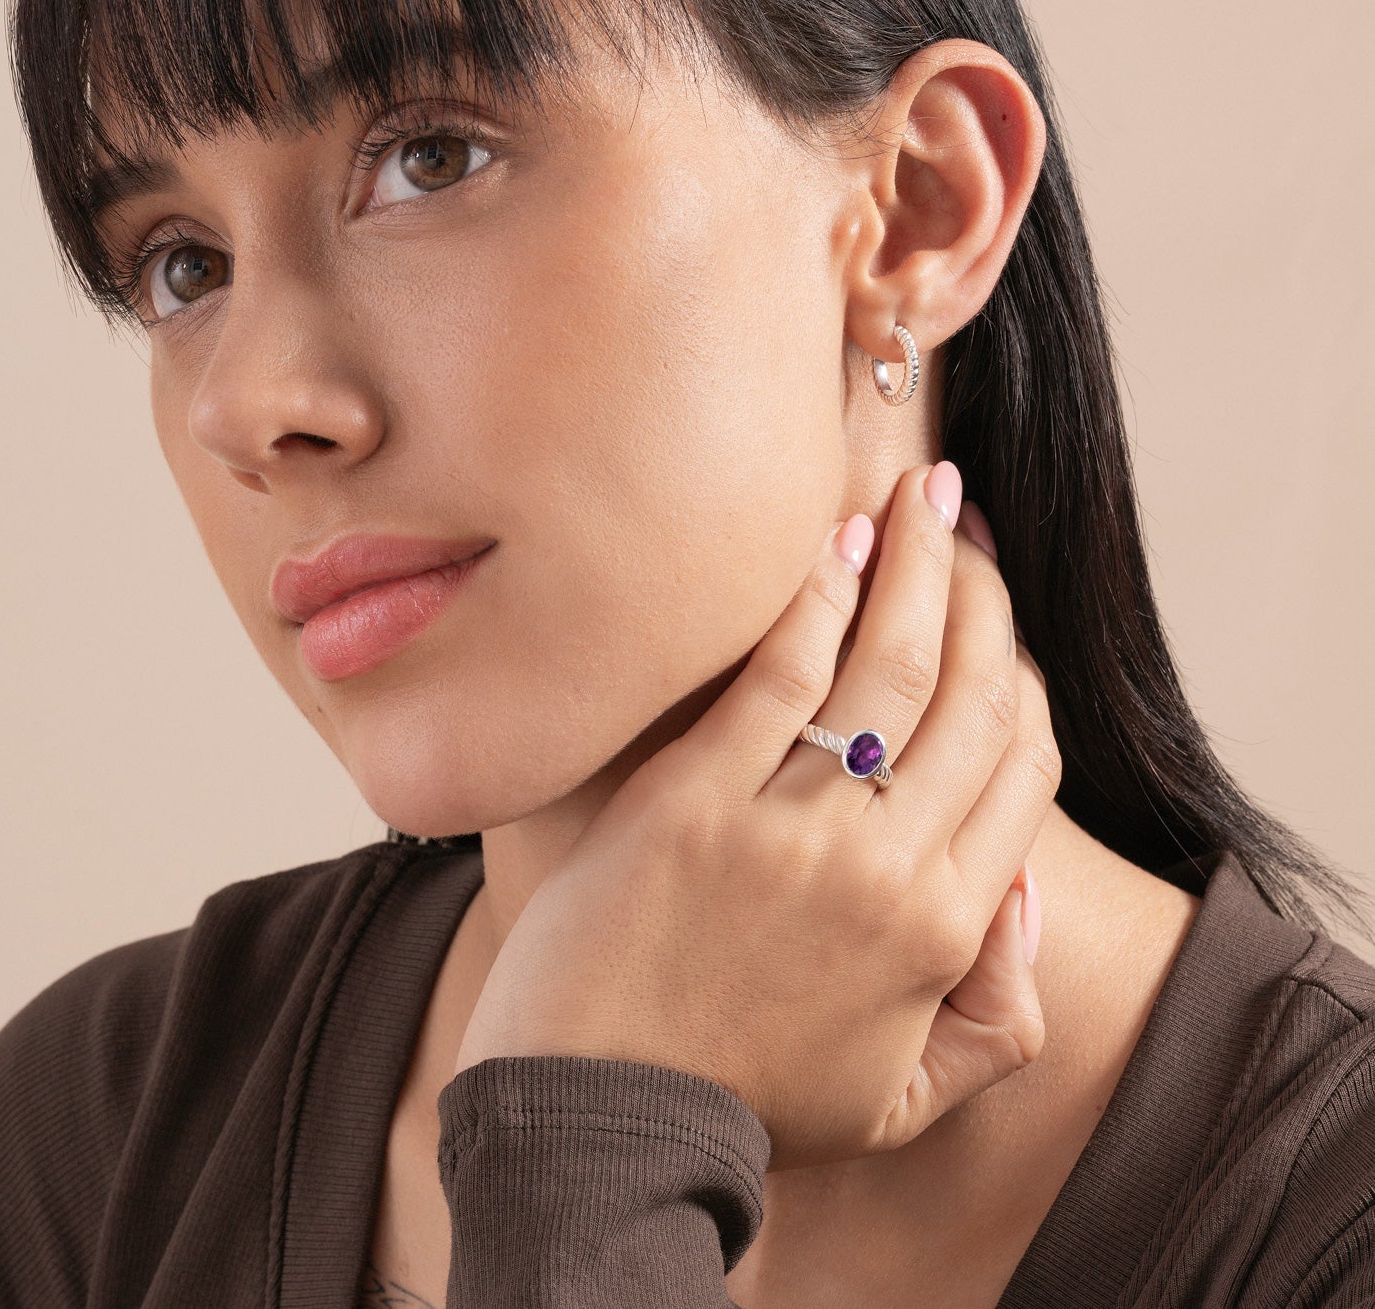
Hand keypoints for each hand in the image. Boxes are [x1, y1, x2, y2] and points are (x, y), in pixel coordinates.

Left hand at [453, 462, 1057, 1171]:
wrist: (594, 1124)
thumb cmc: (743, 1106)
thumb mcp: (902, 1100)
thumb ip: (995, 1015)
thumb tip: (1020, 894)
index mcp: (945, 931)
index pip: (1021, 766)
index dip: (1021, 677)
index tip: (999, 620)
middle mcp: (886, 866)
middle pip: (968, 694)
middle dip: (981, 592)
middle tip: (967, 519)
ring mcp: (789, 827)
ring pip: (888, 665)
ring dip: (917, 564)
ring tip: (925, 492)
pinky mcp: (693, 797)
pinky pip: (778, 674)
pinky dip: (816, 597)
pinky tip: (837, 538)